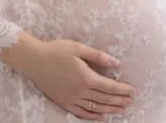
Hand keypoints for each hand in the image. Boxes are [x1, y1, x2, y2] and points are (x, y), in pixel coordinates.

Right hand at [1, 34, 136, 120]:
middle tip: (131, 101)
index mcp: (86, 77)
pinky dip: (91, 116)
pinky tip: (100, 117)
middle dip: (120, 101)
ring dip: (109, 110)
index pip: (110, 87)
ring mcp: (70, 98)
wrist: (33, 60)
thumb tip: (116, 63)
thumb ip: (99, 56)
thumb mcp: (79, 48)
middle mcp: (80, 90)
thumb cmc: (56, 51)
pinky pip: (79, 112)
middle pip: (105, 99)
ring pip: (94, 108)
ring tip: (121, 110)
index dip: (123, 90)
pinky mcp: (62, 101)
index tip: (133, 91)